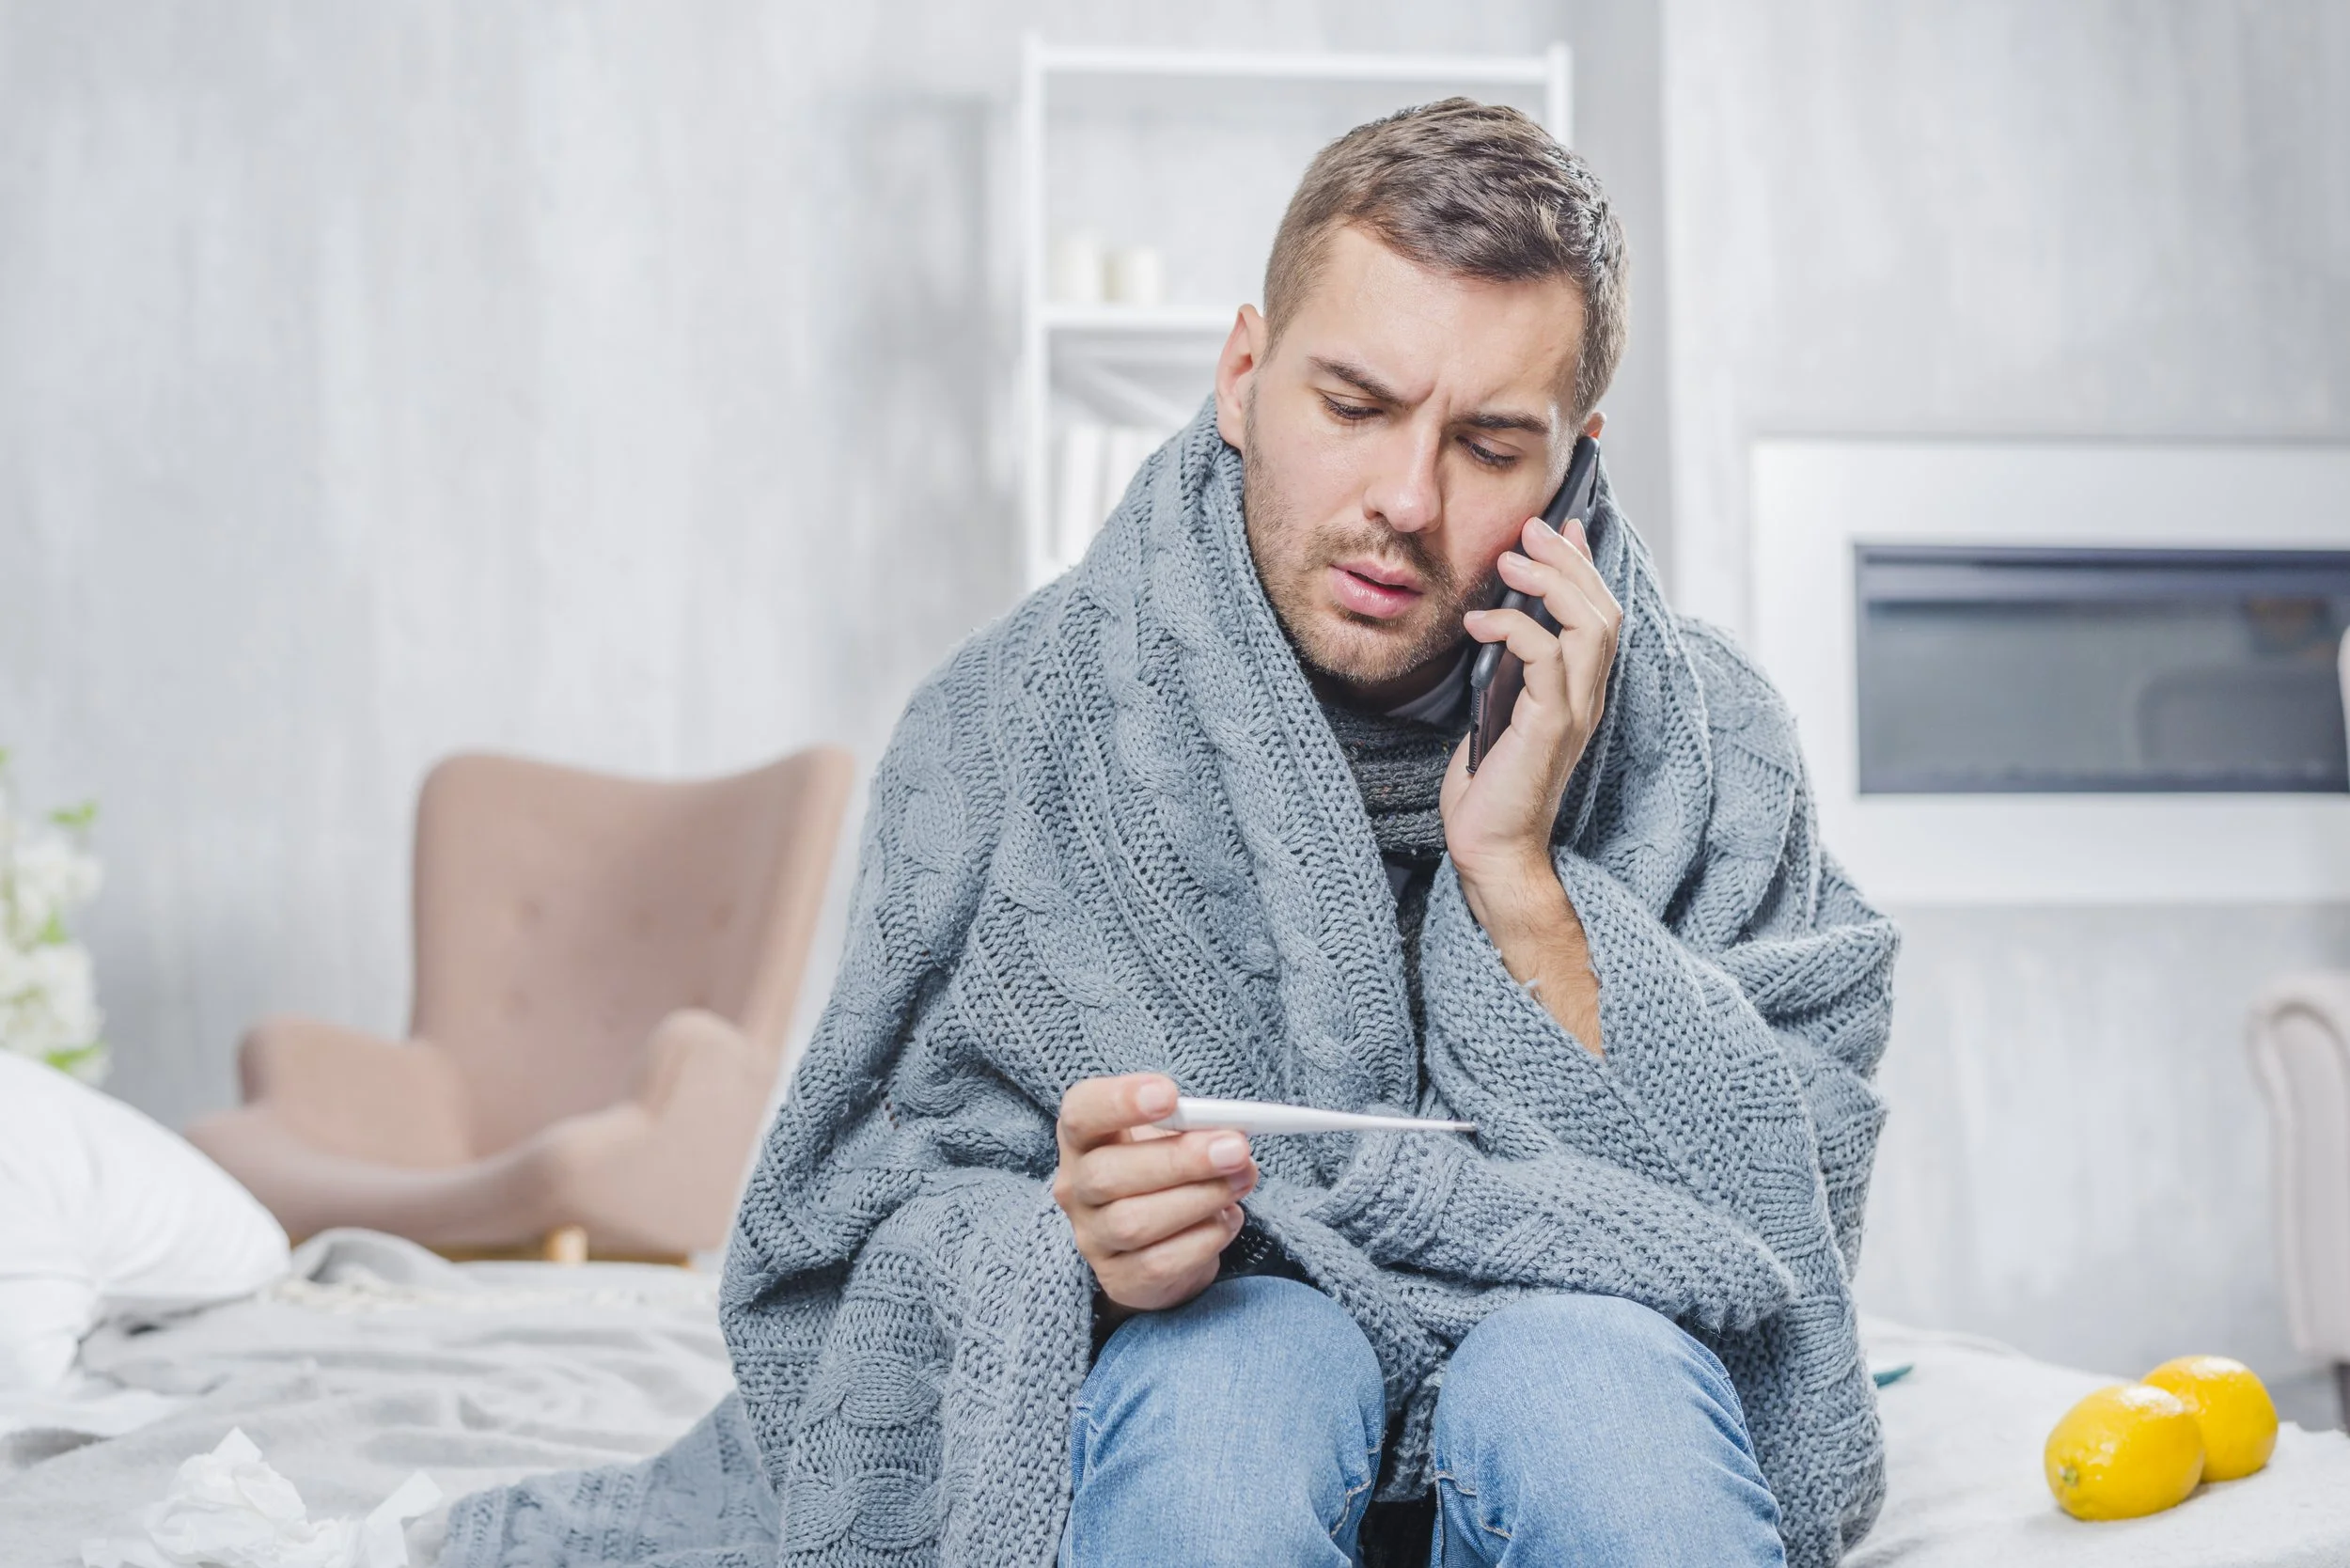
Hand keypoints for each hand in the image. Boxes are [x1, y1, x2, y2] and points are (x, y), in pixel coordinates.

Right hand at [1052, 1073, 1257, 1315]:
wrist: (1159, 1241)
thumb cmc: (1166, 1170)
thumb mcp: (1174, 1136)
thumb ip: (1196, 1130)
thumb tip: (1233, 1140)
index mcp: (1083, 1137)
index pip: (1081, 1113)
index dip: (1120, 1102)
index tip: (1169, 1095)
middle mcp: (1076, 1187)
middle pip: (1108, 1174)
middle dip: (1179, 1160)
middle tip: (1235, 1149)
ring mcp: (1092, 1237)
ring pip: (1134, 1223)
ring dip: (1200, 1199)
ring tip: (1241, 1181)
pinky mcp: (1119, 1279)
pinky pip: (1160, 1263)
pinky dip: (1203, 1239)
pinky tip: (1226, 1219)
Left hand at [1441, 512, 1622, 899]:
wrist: (1492, 848)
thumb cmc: (1489, 787)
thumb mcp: (1499, 712)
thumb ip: (1510, 673)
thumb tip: (1499, 624)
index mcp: (1581, 693)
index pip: (1601, 616)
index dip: (1585, 567)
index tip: (1563, 529)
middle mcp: (1588, 699)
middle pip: (1603, 611)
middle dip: (1568, 561)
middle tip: (1531, 530)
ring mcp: (1574, 713)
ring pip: (1589, 627)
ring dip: (1550, 584)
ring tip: (1510, 561)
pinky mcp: (1549, 727)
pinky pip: (1546, 659)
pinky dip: (1513, 629)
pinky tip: (1479, 621)